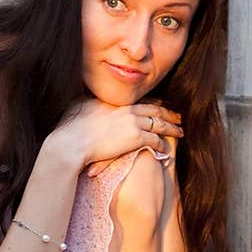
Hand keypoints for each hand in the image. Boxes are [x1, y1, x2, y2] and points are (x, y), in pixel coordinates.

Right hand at [45, 96, 183, 175]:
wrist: (73, 142)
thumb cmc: (71, 129)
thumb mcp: (80, 109)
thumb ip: (89, 105)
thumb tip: (85, 102)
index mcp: (116, 103)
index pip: (139, 101)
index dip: (152, 103)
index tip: (160, 106)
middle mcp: (127, 109)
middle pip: (154, 108)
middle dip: (168, 112)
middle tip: (177, 116)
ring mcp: (133, 122)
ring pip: (159, 123)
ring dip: (172, 127)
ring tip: (180, 131)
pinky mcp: (135, 137)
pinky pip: (155, 140)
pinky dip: (162, 144)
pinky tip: (165, 149)